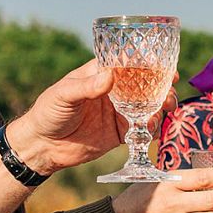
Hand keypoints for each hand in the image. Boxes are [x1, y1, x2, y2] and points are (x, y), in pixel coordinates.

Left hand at [6, 59, 160, 174]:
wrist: (42, 147)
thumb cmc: (48, 112)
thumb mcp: (64, 95)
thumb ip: (87, 87)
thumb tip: (110, 76)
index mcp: (101, 75)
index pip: (130, 65)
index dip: (151, 66)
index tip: (167, 71)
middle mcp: (114, 92)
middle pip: (145, 86)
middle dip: (162, 90)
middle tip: (169, 97)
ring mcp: (118, 112)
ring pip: (148, 108)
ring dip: (160, 109)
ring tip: (163, 113)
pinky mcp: (119, 133)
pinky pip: (142, 130)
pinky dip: (152, 130)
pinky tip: (153, 131)